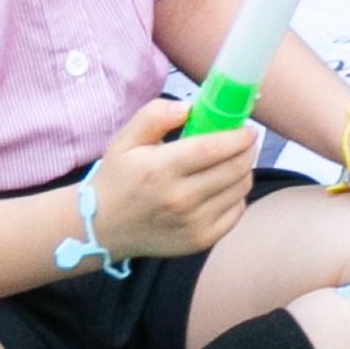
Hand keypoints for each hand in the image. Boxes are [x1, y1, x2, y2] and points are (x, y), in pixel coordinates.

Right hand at [84, 97, 268, 263]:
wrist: (101, 229)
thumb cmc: (117, 178)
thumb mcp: (125, 140)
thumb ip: (155, 115)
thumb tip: (189, 108)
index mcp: (161, 169)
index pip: (214, 148)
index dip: (238, 136)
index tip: (247, 129)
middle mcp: (180, 199)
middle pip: (235, 168)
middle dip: (247, 150)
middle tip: (244, 142)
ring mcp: (193, 223)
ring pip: (240, 189)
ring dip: (244, 171)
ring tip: (233, 162)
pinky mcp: (201, 240)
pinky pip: (236, 212)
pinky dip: (236, 196)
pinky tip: (223, 188)